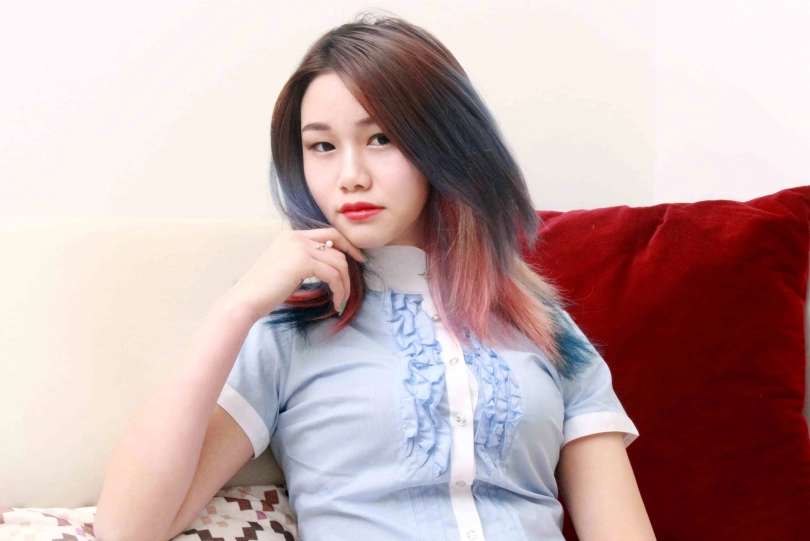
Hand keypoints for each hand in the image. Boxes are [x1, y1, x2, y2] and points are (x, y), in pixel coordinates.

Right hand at [226, 227, 364, 321]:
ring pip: (338, 263)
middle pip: (337, 243)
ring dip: (344, 285)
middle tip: (357, 278)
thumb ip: (305, 262)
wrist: (246, 300)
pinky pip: (333, 275)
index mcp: (292, 236)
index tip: (358, 258)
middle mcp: (296, 237)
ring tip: (340, 301)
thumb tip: (328, 268)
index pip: (329, 233)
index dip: (347, 244)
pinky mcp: (303, 261)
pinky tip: (336, 303)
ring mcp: (300, 247)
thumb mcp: (286, 268)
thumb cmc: (264, 291)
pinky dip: (339, 291)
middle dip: (352, 260)